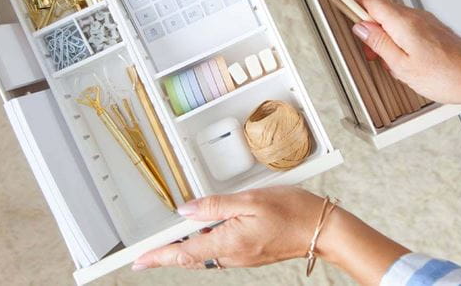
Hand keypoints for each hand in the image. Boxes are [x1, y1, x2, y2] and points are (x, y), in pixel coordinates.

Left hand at [133, 186, 409, 284]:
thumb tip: (186, 210)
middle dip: (167, 254)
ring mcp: (241, 256)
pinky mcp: (249, 253)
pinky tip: (201, 234)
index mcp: (229, 241)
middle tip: (144, 254)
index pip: (184, 252)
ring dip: (184, 249)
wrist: (321, 229)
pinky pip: (218, 250)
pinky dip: (204, 245)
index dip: (158, 256)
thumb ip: (215, 206)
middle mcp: (232, 254)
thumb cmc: (293, 211)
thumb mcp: (251, 200)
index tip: (138, 260)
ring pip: (204, 254)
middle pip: (190, 256)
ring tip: (166, 243)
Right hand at [351, 0, 460, 105]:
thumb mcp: (401, 65)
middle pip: (382, 10)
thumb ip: (379, 43)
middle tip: (369, 52)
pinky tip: (404, 61)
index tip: (342, 8)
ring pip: (395, 20)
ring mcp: (427, 22)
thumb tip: (361, 27)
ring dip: (385, 37)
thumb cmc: (445, 77)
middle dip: (369, 28)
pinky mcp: (434, 30)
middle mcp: (416, 17)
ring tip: (389, 62)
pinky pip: (408, 28)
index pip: (371, 2)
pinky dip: (399, 40)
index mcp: (403, 23)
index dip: (354, 5)